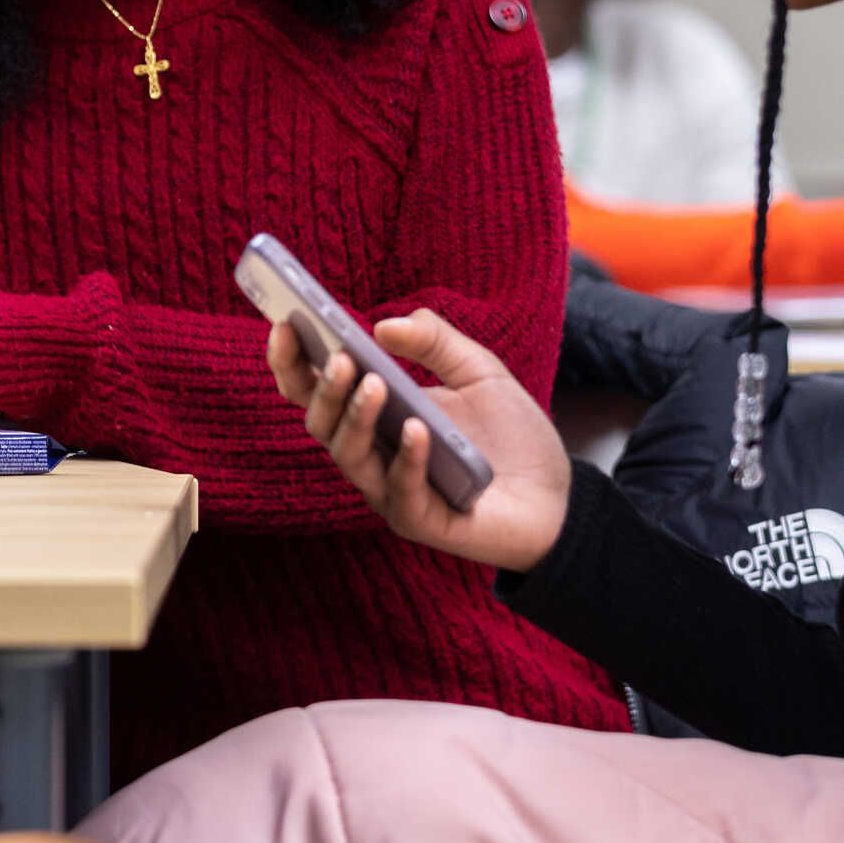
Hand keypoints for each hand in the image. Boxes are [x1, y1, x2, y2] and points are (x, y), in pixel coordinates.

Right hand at [267, 309, 572, 572]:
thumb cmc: (512, 436)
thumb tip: (383, 324)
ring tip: (373, 383)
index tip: (284, 323)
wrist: (559, 497)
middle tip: (339, 357)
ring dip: (355, 418)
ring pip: (347, 456)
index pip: (315, 389)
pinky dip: (406, 458)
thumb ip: (436, 341)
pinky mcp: (419, 519)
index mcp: (375, 414)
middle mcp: (372, 452)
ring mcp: (390, 489)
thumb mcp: (479, 372)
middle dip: (321, 388)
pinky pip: (400, 490)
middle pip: (319, 422)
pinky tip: (418, 430)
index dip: (291, 361)